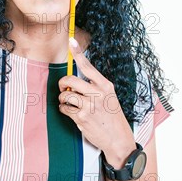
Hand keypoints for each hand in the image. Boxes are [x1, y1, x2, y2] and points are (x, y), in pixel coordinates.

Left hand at [58, 37, 134, 167]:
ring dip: (63, 99)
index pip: (88, 66)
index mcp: (105, 86)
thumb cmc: (112, 117)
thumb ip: (94, 88)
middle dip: (62, 83)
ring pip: (64, 94)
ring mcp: (89, 105)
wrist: (119, 139)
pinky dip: (64, 110)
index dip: (77, 53)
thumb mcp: (109, 98)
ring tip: (70, 104)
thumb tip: (73, 80)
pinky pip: (64, 108)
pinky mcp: (82, 117)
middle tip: (63, 88)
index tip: (70, 41)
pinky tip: (73, 113)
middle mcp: (98, 93)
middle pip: (69, 80)